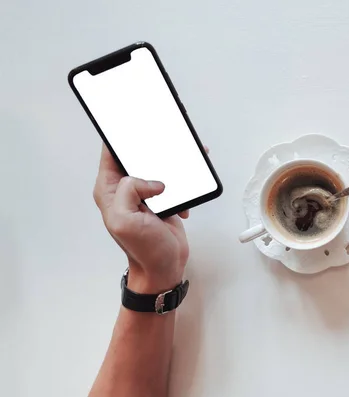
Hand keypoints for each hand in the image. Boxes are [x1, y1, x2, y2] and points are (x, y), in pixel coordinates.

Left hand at [93, 145, 191, 292]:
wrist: (164, 267)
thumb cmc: (143, 251)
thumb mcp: (126, 220)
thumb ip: (129, 192)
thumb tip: (150, 181)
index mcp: (109, 189)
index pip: (110, 152)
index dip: (120, 136)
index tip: (134, 123)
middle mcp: (125, 189)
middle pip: (137, 155)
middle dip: (153, 148)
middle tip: (167, 141)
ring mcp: (144, 193)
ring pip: (157, 166)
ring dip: (172, 165)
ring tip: (185, 164)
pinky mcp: (163, 199)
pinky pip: (173, 181)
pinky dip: (184, 184)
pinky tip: (187, 195)